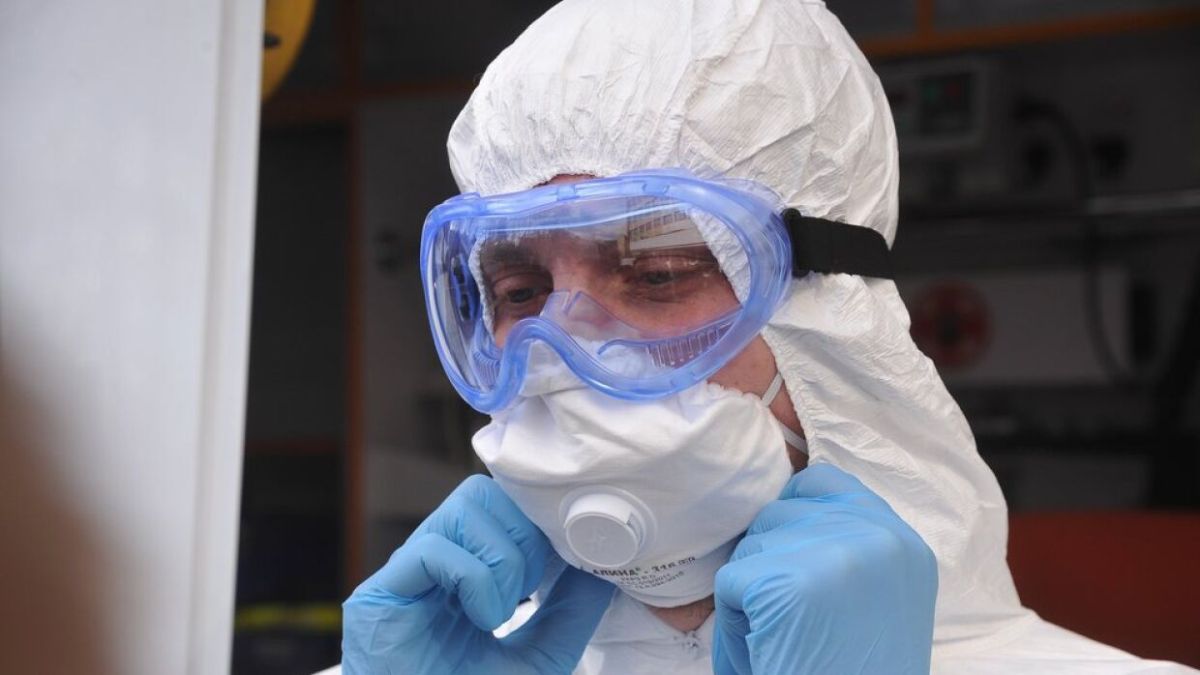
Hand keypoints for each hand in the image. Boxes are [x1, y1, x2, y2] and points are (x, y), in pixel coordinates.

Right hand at [342, 475, 614, 673]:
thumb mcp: (538, 658)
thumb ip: (567, 615)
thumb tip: (599, 570)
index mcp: (464, 570)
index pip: (501, 506)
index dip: (535, 524)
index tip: (559, 565)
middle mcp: (434, 563)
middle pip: (482, 492)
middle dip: (522, 535)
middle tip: (526, 593)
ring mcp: (408, 574)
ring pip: (463, 508)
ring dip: (501, 558)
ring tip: (499, 612)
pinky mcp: (382, 592)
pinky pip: (435, 548)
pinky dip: (475, 578)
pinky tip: (482, 619)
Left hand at [713, 464, 937, 673]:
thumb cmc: (854, 673)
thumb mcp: (874, 599)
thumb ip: (845, 547)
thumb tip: (787, 496)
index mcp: (903, 543)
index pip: (824, 482)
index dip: (794, 514)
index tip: (789, 555)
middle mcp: (876, 538)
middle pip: (780, 513)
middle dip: (770, 561)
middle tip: (791, 621)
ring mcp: (831, 555)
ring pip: (752, 547)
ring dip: (752, 591)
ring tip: (785, 638)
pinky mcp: (784, 583)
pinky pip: (730, 582)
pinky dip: (735, 622)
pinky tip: (769, 651)